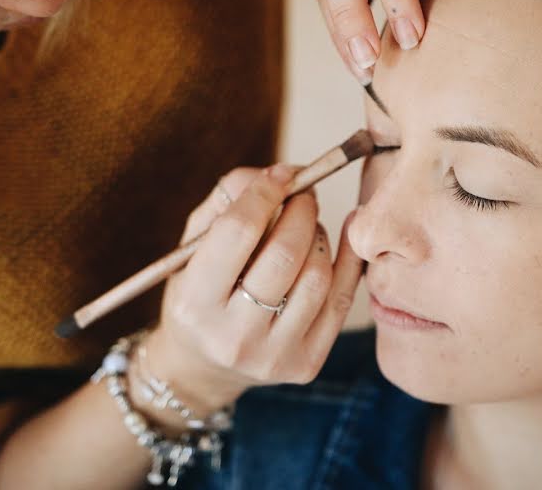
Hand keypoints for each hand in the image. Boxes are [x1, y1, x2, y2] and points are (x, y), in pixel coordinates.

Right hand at [143, 165, 364, 415]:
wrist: (205, 367)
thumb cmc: (198, 294)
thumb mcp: (191, 249)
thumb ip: (226, 203)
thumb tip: (280, 175)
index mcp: (194, 303)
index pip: (238, 232)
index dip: (264, 192)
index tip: (280, 175)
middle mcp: (233, 336)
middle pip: (284, 253)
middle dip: (300, 210)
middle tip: (302, 193)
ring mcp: (274, 355)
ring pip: (317, 276)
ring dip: (318, 236)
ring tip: (306, 226)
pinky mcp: (306, 363)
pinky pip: (342, 300)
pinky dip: (350, 258)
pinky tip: (345, 231)